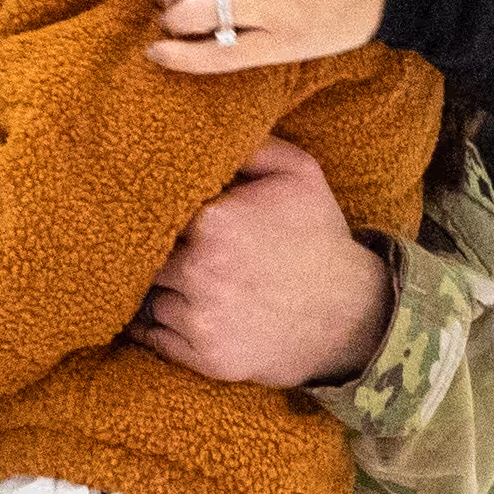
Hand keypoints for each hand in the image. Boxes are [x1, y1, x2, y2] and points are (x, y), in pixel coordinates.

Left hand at [132, 138, 392, 388]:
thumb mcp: (298, 174)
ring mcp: (200, 319)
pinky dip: (156, 326)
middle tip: (164, 249)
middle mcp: (199, 272)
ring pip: (146, 297)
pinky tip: (177, 311)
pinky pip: (153, 338)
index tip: (158, 214)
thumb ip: (249, 146)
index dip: (154, 213)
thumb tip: (201, 135)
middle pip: (143, 256)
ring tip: (182, 282)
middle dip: (152, 252)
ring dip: (157, 290)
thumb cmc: (319, 238)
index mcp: (213, 222)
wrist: (350, 317)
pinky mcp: (204, 358)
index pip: (153, 212)